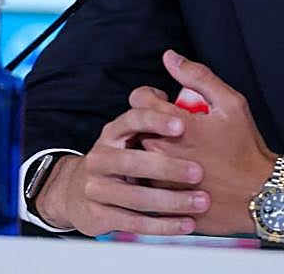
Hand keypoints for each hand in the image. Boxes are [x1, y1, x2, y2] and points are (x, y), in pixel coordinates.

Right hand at [34, 103, 210, 236]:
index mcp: (115, 131)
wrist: (83, 193)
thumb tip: (173, 59)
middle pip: (132, 162)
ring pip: (136, 196)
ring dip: (171, 201)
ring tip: (200, 201)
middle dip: (168, 167)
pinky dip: (162, 225)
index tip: (182, 125)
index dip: (156, 120)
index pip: (132, 118)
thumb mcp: (137, 128)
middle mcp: (102, 156)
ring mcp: (98, 187)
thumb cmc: (125, 155)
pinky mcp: (100, 214)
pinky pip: (133, 222)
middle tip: (198, 172)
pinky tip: (186, 224)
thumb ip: (159, 100)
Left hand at [132, 49, 276, 235]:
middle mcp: (162, 152)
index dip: (149, 96)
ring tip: (176, 151)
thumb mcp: (231, 104)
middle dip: (151, 123)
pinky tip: (177, 174)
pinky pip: (148, 183)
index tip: (164, 101)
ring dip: (152, 150)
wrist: (259, 195)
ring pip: (139, 157)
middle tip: (173, 128)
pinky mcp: (163, 202)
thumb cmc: (245, 148)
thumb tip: (170, 57)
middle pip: (136, 128)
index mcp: (175, 125)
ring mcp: (160, 180)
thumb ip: (198, 76)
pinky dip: (157, 176)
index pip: (138, 100)